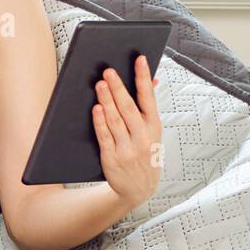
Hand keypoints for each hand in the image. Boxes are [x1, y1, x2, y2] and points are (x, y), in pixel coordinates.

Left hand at [91, 55, 162, 209]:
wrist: (138, 190)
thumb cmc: (144, 154)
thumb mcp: (153, 133)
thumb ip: (149, 108)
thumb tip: (153, 80)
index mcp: (154, 127)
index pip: (149, 98)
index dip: (143, 78)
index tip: (139, 59)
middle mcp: (143, 137)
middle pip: (129, 107)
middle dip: (119, 88)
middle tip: (109, 70)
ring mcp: (128, 148)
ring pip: (116, 120)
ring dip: (108, 101)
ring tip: (100, 84)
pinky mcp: (113, 158)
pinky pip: (105, 137)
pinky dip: (101, 122)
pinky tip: (96, 109)